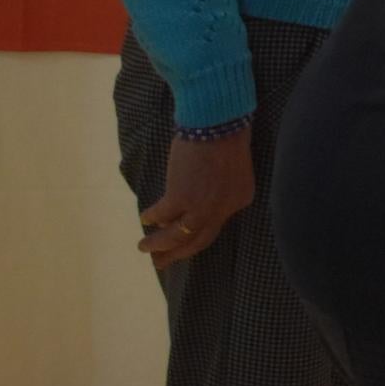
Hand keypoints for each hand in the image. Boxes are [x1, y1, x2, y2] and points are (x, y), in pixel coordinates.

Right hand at [138, 129, 255, 267]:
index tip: (180, 242)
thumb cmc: (224, 137)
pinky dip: (152, 218)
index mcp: (240, 200)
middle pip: (199, 240)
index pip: (216, 226)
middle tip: (160, 264)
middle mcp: (224, 208)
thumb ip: (216, 190)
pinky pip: (162, 215)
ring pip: (178, 235)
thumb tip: (186, 207)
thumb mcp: (230, 170)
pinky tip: (145, 219)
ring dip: (158, 244)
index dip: (195, 236)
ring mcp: (203, 206)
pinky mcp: (181, 197)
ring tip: (144, 248)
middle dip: (177, 254)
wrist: (217, 121)